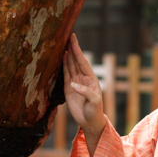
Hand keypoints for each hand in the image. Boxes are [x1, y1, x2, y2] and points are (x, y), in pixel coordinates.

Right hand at [63, 34, 104, 154]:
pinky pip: (65, 74)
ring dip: (67, 54)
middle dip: (72, 48)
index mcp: (91, 78)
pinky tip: (62, 56)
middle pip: (76, 60)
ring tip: (63, 42)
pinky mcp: (68, 88)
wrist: (89, 121)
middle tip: (68, 35)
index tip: (73, 39)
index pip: (83, 61)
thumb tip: (73, 84)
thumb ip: (86, 92)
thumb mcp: (94, 102)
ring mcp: (75, 82)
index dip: (78, 50)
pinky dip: (64, 64)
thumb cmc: (95, 111)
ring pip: (70, 65)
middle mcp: (83, 78)